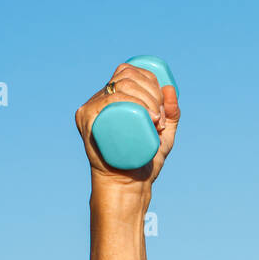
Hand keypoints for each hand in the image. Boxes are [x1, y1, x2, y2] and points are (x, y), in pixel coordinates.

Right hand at [75, 62, 180, 193]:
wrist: (128, 186)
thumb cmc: (144, 163)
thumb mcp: (164, 137)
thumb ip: (172, 116)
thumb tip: (170, 89)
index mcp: (114, 97)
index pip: (132, 73)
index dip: (152, 82)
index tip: (163, 111)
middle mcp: (101, 98)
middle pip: (127, 76)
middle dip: (152, 92)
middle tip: (161, 120)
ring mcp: (92, 108)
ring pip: (120, 87)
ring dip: (144, 97)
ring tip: (156, 121)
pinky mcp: (86, 119)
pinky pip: (106, 101)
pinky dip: (127, 101)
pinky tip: (142, 112)